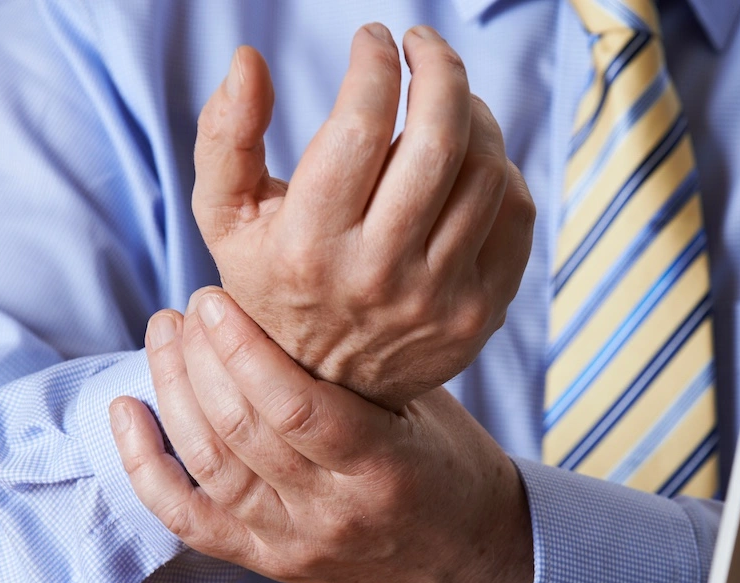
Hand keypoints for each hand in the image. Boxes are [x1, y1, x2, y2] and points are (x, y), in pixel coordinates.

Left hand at [110, 288, 533, 582]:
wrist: (476, 567)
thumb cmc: (456, 473)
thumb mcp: (428, 411)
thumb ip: (360, 373)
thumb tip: (280, 307)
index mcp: (383, 469)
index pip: (295, 406)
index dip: (243, 346)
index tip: (217, 299)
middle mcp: (332, 514)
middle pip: (240, 430)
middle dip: (200, 357)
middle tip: (190, 307)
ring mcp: (294, 546)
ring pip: (209, 466)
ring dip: (173, 392)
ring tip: (165, 337)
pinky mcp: (269, 565)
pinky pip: (189, 521)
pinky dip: (146, 467)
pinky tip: (126, 413)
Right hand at [192, 25, 535, 410]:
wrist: (328, 386)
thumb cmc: (274, 282)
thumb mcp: (225, 217)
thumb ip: (225, 136)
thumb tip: (249, 59)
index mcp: (308, 248)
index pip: (359, 127)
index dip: (373, 64)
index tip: (372, 39)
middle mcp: (378, 277)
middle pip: (438, 141)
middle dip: (438, 69)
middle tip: (424, 46)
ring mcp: (438, 300)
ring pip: (485, 172)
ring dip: (471, 114)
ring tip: (445, 101)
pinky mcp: (481, 312)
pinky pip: (515, 214)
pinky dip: (499, 169)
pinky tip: (467, 160)